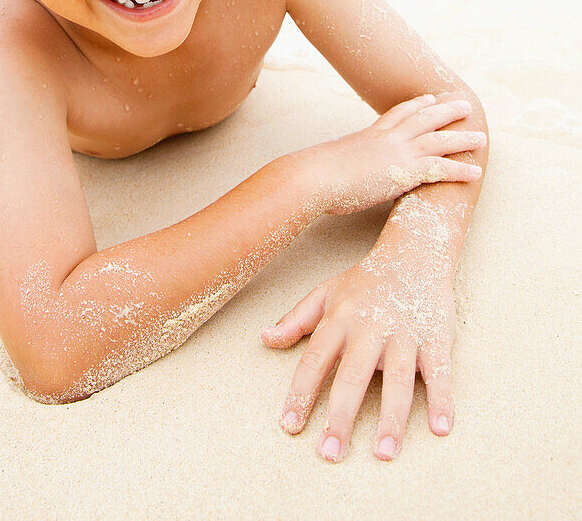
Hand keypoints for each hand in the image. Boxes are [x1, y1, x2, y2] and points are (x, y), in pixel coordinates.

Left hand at [261, 238, 457, 461]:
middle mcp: (370, 328)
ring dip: (391, 418)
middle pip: (352, 376)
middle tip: (330, 454)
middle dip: (340, 417)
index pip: (314, 360)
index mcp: (340, 319)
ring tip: (382, 453)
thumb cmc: (365, 282)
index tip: (289, 426)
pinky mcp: (434, 338)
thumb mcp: (326, 293)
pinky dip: (441, 400)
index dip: (300, 393)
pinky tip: (440, 429)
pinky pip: (439, 372)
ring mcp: (404, 334)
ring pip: (396, 379)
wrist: (414, 253)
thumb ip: (296, 320)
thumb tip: (264, 339)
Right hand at [310, 93, 484, 214]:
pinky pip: (440, 169)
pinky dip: (459, 170)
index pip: (397, 114)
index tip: (429, 98)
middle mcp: (387, 138)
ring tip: (482, 138)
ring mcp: (397, 152)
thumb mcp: (330, 160)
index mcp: (369, 134)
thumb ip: (341, 161)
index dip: (415, 105)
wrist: (314, 176)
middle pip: (424, 119)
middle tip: (464, 105)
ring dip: (463, 138)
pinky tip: (475, 173)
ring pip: (439, 140)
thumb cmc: (313, 173)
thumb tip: (335, 168)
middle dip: (446, 111)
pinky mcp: (404, 172)